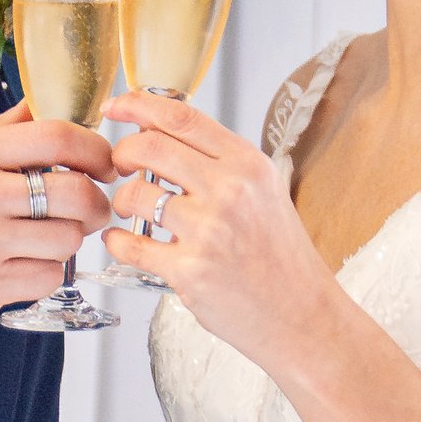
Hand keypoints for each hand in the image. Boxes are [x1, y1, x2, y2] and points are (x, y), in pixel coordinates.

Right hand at [0, 99, 116, 326]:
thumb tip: (39, 107)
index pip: (55, 137)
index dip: (93, 147)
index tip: (102, 159)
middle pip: (75, 191)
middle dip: (96, 199)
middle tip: (93, 203)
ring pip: (67, 238)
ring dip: (69, 237)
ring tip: (50, 234)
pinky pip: (47, 275)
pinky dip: (46, 269)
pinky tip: (28, 260)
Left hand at [103, 93, 336, 371]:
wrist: (304, 316)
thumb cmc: (282, 258)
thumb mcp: (264, 193)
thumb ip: (221, 163)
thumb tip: (163, 134)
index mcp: (249, 166)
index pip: (182, 117)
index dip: (139, 105)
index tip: (117, 106)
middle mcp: (230, 192)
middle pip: (149, 147)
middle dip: (123, 153)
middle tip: (120, 164)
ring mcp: (209, 232)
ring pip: (135, 195)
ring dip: (121, 200)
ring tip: (131, 210)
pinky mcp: (189, 272)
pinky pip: (131, 245)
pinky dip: (117, 241)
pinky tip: (123, 241)